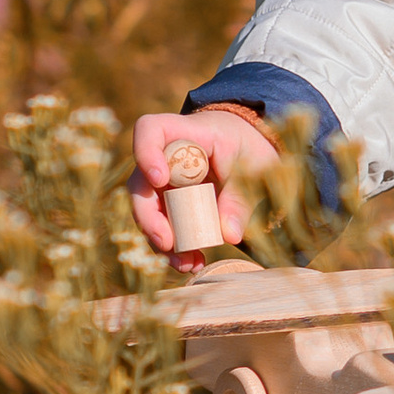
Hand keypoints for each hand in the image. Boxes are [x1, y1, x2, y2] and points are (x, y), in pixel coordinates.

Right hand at [128, 107, 277, 263]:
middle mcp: (162, 157)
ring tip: (187, 264)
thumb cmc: (246, 146)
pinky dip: (174, 248)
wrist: (246, 147)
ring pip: (147, 213)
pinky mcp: (168, 205)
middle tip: (168, 243)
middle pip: (139, 184)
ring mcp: (160, 183)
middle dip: (150, 218)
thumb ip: (240, 197)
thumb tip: (230, 235)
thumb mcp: (253, 166)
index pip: (150, 130)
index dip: (146, 154)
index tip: (160, 180)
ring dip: (162, 241)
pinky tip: (193, 263)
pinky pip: (162, 227)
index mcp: (183, 132)